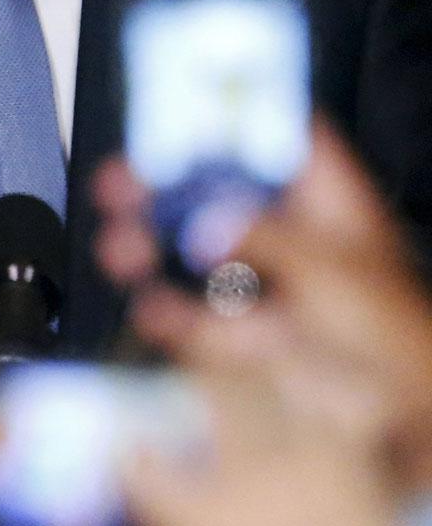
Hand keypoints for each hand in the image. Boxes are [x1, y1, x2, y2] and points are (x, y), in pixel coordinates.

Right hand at [97, 126, 431, 483]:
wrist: (404, 420)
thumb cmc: (400, 339)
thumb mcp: (335, 272)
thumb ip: (268, 239)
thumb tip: (209, 219)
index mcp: (326, 202)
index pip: (275, 138)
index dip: (232, 117)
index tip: (181, 106)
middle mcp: (289, 235)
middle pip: (214, 192)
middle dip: (163, 186)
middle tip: (124, 182)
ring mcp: (264, 283)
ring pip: (190, 250)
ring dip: (150, 245)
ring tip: (121, 247)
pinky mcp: (244, 333)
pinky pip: (191, 312)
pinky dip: (167, 310)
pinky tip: (152, 306)